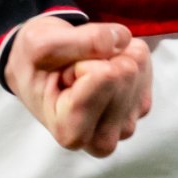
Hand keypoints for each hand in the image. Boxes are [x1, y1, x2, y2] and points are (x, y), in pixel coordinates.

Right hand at [1, 13, 152, 156]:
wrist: (37, 67)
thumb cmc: (33, 61)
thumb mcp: (40, 43)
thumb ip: (79, 41)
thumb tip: (123, 38)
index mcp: (71, 132)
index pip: (104, 77)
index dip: (81, 62)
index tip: (62, 75)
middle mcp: (102, 139)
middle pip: (125, 73)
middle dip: (99, 57)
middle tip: (73, 68)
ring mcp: (125, 125)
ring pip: (137, 66)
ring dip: (111, 54)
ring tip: (84, 68)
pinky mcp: (139, 107)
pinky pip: (143, 61)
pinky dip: (122, 52)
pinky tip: (102, 66)